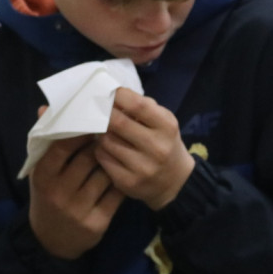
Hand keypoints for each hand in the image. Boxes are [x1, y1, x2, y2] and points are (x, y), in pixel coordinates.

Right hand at [29, 107, 123, 259]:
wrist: (51, 239)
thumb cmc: (47, 194)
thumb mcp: (41, 171)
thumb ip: (47, 142)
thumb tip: (45, 107)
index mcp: (43, 176)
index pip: (62, 146)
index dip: (80, 131)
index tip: (92, 119)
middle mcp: (59, 192)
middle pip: (88, 158)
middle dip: (101, 143)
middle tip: (111, 130)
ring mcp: (78, 209)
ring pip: (105, 174)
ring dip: (114, 160)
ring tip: (118, 150)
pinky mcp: (97, 222)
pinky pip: (116, 194)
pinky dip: (120, 181)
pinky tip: (122, 172)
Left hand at [94, 88, 194, 210]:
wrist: (175, 181)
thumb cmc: (164, 142)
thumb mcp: (162, 121)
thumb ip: (142, 106)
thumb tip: (113, 93)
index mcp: (167, 127)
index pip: (138, 105)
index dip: (118, 96)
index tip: (108, 92)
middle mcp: (157, 148)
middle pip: (117, 122)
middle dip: (103, 113)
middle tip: (97, 109)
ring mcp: (143, 167)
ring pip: (106, 140)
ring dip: (101, 133)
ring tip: (106, 132)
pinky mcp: (128, 181)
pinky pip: (102, 157)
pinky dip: (100, 149)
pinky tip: (108, 149)